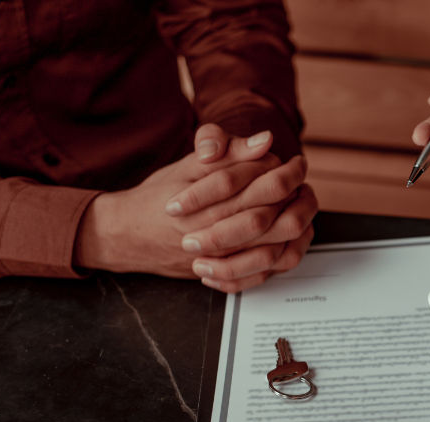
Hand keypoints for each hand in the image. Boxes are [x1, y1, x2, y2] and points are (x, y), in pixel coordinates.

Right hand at [75, 125, 316, 291]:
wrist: (126, 236)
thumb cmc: (158, 197)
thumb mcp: (188, 166)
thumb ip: (227, 153)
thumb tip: (265, 140)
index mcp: (212, 202)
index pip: (267, 186)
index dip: (289, 172)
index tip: (297, 162)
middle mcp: (220, 233)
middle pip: (278, 219)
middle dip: (298, 199)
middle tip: (303, 184)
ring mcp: (223, 258)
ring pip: (277, 249)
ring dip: (296, 227)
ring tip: (299, 207)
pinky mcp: (224, 272)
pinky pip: (265, 273)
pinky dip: (283, 254)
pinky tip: (287, 236)